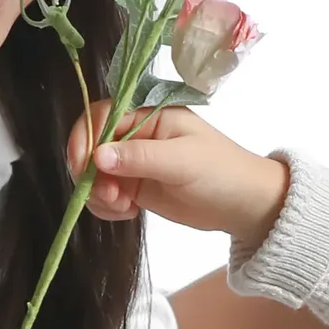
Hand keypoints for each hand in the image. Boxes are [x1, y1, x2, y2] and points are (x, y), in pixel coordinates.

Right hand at [78, 104, 291, 247]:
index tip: (83, 166)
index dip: (85, 138)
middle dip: (92, 173)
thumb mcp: (182, 161)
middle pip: (92, 146)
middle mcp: (137, 135)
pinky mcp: (135, 187)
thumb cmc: (222, 173)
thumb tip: (98, 156)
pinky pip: (105, 194)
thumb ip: (140, 157)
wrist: (245, 206)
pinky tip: (128, 213)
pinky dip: (107, 206)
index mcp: (150, 115)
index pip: (102, 116)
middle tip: (109, 196)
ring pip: (95, 173)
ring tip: (123, 208)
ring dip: (98, 193)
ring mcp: (134, 163)